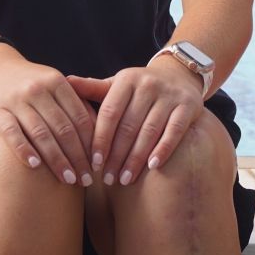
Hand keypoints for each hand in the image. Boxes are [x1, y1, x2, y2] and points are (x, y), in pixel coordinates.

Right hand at [0, 46, 96, 187]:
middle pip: (63, 128)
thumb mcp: (56, 86)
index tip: (98, 165)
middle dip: (77, 157)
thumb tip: (102, 137)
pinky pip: (12, 133)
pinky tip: (35, 166)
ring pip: (40, 133)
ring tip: (67, 180)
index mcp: (57, 82)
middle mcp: (37, 89)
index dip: (91, 143)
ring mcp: (16, 99)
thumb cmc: (34, 85)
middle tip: (86, 179)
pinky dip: (24, 150)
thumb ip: (76, 106)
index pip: (79, 117)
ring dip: (56, 160)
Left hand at [69, 56, 203, 187]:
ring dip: (136, 158)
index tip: (92, 162)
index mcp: (126, 79)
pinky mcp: (189, 106)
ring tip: (125, 179)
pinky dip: (163, 150)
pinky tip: (152, 167)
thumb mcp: (116, 85)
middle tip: (107, 178)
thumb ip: (92, 88)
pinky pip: (174, 131)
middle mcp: (148, 85)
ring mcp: (170, 95)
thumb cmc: (139, 87)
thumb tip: (65, 81)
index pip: (109, 112)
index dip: (100, 138)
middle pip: (128, 125)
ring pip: (150, 131)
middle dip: (116, 155)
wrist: (178, 76)